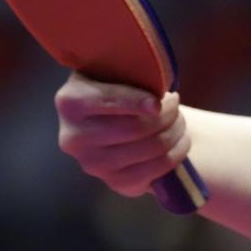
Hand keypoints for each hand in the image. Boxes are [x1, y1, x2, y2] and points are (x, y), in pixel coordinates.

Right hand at [55, 76, 190, 196]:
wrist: (110, 118)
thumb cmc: (116, 84)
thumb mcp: (112, 68)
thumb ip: (126, 67)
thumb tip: (156, 82)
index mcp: (70, 102)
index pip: (106, 101)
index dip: (136, 101)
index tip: (159, 101)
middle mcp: (74, 138)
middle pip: (134, 128)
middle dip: (166, 114)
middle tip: (175, 102)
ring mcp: (92, 165)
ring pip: (149, 149)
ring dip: (174, 131)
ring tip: (179, 118)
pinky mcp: (115, 182)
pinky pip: (156, 169)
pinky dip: (177, 152)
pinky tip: (181, 139)